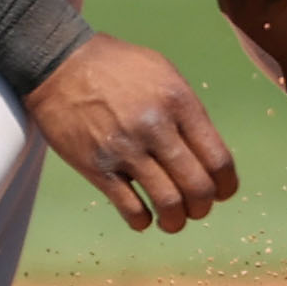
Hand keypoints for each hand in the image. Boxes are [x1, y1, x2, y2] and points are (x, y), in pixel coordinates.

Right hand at [23, 33, 237, 231]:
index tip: (222, 193)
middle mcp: (156, 128)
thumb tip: (206, 151)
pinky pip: (129, 207)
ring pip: (168, 203)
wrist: (60, 63)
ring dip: (176, 221)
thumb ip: (187, 111)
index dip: (226, 185)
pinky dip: (142, 221)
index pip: (218, 159)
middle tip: (197, 210)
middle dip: (203, 207)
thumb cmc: (116, 66)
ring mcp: (126, 149)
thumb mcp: (164, 73)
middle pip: (198, 187)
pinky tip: (143, 218)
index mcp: (179, 103)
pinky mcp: (97, 167)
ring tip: (172, 221)